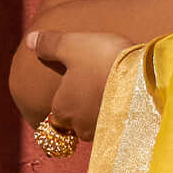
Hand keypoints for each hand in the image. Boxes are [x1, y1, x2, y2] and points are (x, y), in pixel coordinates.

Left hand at [21, 23, 131, 141]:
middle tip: (92, 90)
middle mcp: (80, 126)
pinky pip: (116, 127)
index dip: (63, 104)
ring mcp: (103, 131)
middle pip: (76, 124)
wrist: (143, 76)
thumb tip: (30, 40)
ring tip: (110, 93)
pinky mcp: (125, 131)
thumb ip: (50, 44)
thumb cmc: (102, 59)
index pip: (55, 117)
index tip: (71, 92)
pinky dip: (117, 117)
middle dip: (81, 111)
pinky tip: (126, 101)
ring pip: (96, 126)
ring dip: (100, 114)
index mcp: (62, 109)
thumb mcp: (72, 45)